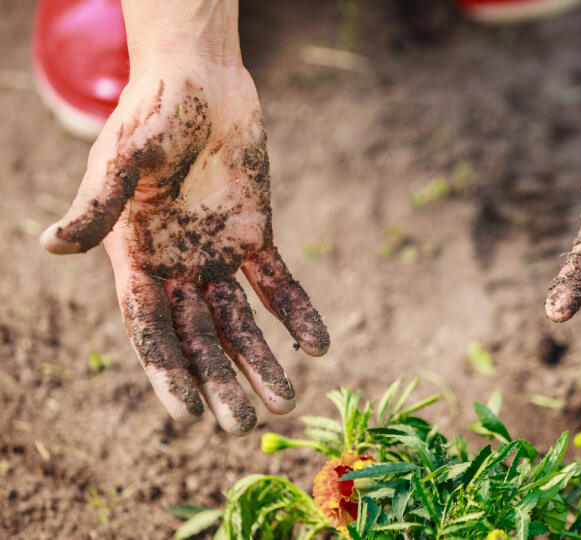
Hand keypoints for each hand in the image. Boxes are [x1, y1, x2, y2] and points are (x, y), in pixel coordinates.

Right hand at [41, 59, 328, 435]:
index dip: (168, 371)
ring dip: (262, 362)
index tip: (188, 415)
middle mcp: (175, 267)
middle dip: (221, 382)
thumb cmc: (152, 114)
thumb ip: (98, 204)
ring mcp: (215, 255)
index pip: (150, 329)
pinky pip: (277, 284)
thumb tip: (52, 244)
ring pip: (239, 323)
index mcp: (135, 259)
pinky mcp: (253, 236)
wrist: (202, 80)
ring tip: (286, 403)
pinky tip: (318, 347)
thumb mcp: (122, 158)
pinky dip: (296, 314)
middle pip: (199, 339)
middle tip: (245, 426)